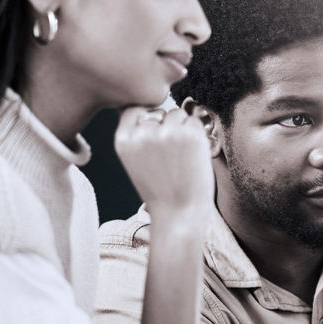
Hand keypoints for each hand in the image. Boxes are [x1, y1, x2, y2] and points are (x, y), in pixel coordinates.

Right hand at [113, 107, 212, 227]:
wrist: (178, 214)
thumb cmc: (160, 191)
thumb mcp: (135, 162)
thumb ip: (137, 136)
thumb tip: (151, 110)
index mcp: (124, 139)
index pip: (134, 110)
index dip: (148, 120)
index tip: (156, 136)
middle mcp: (143, 133)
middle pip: (158, 112)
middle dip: (167, 126)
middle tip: (172, 154)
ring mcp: (167, 132)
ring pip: (177, 114)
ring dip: (183, 128)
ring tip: (182, 156)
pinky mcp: (190, 134)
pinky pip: (195, 121)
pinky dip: (198, 135)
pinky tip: (193, 156)